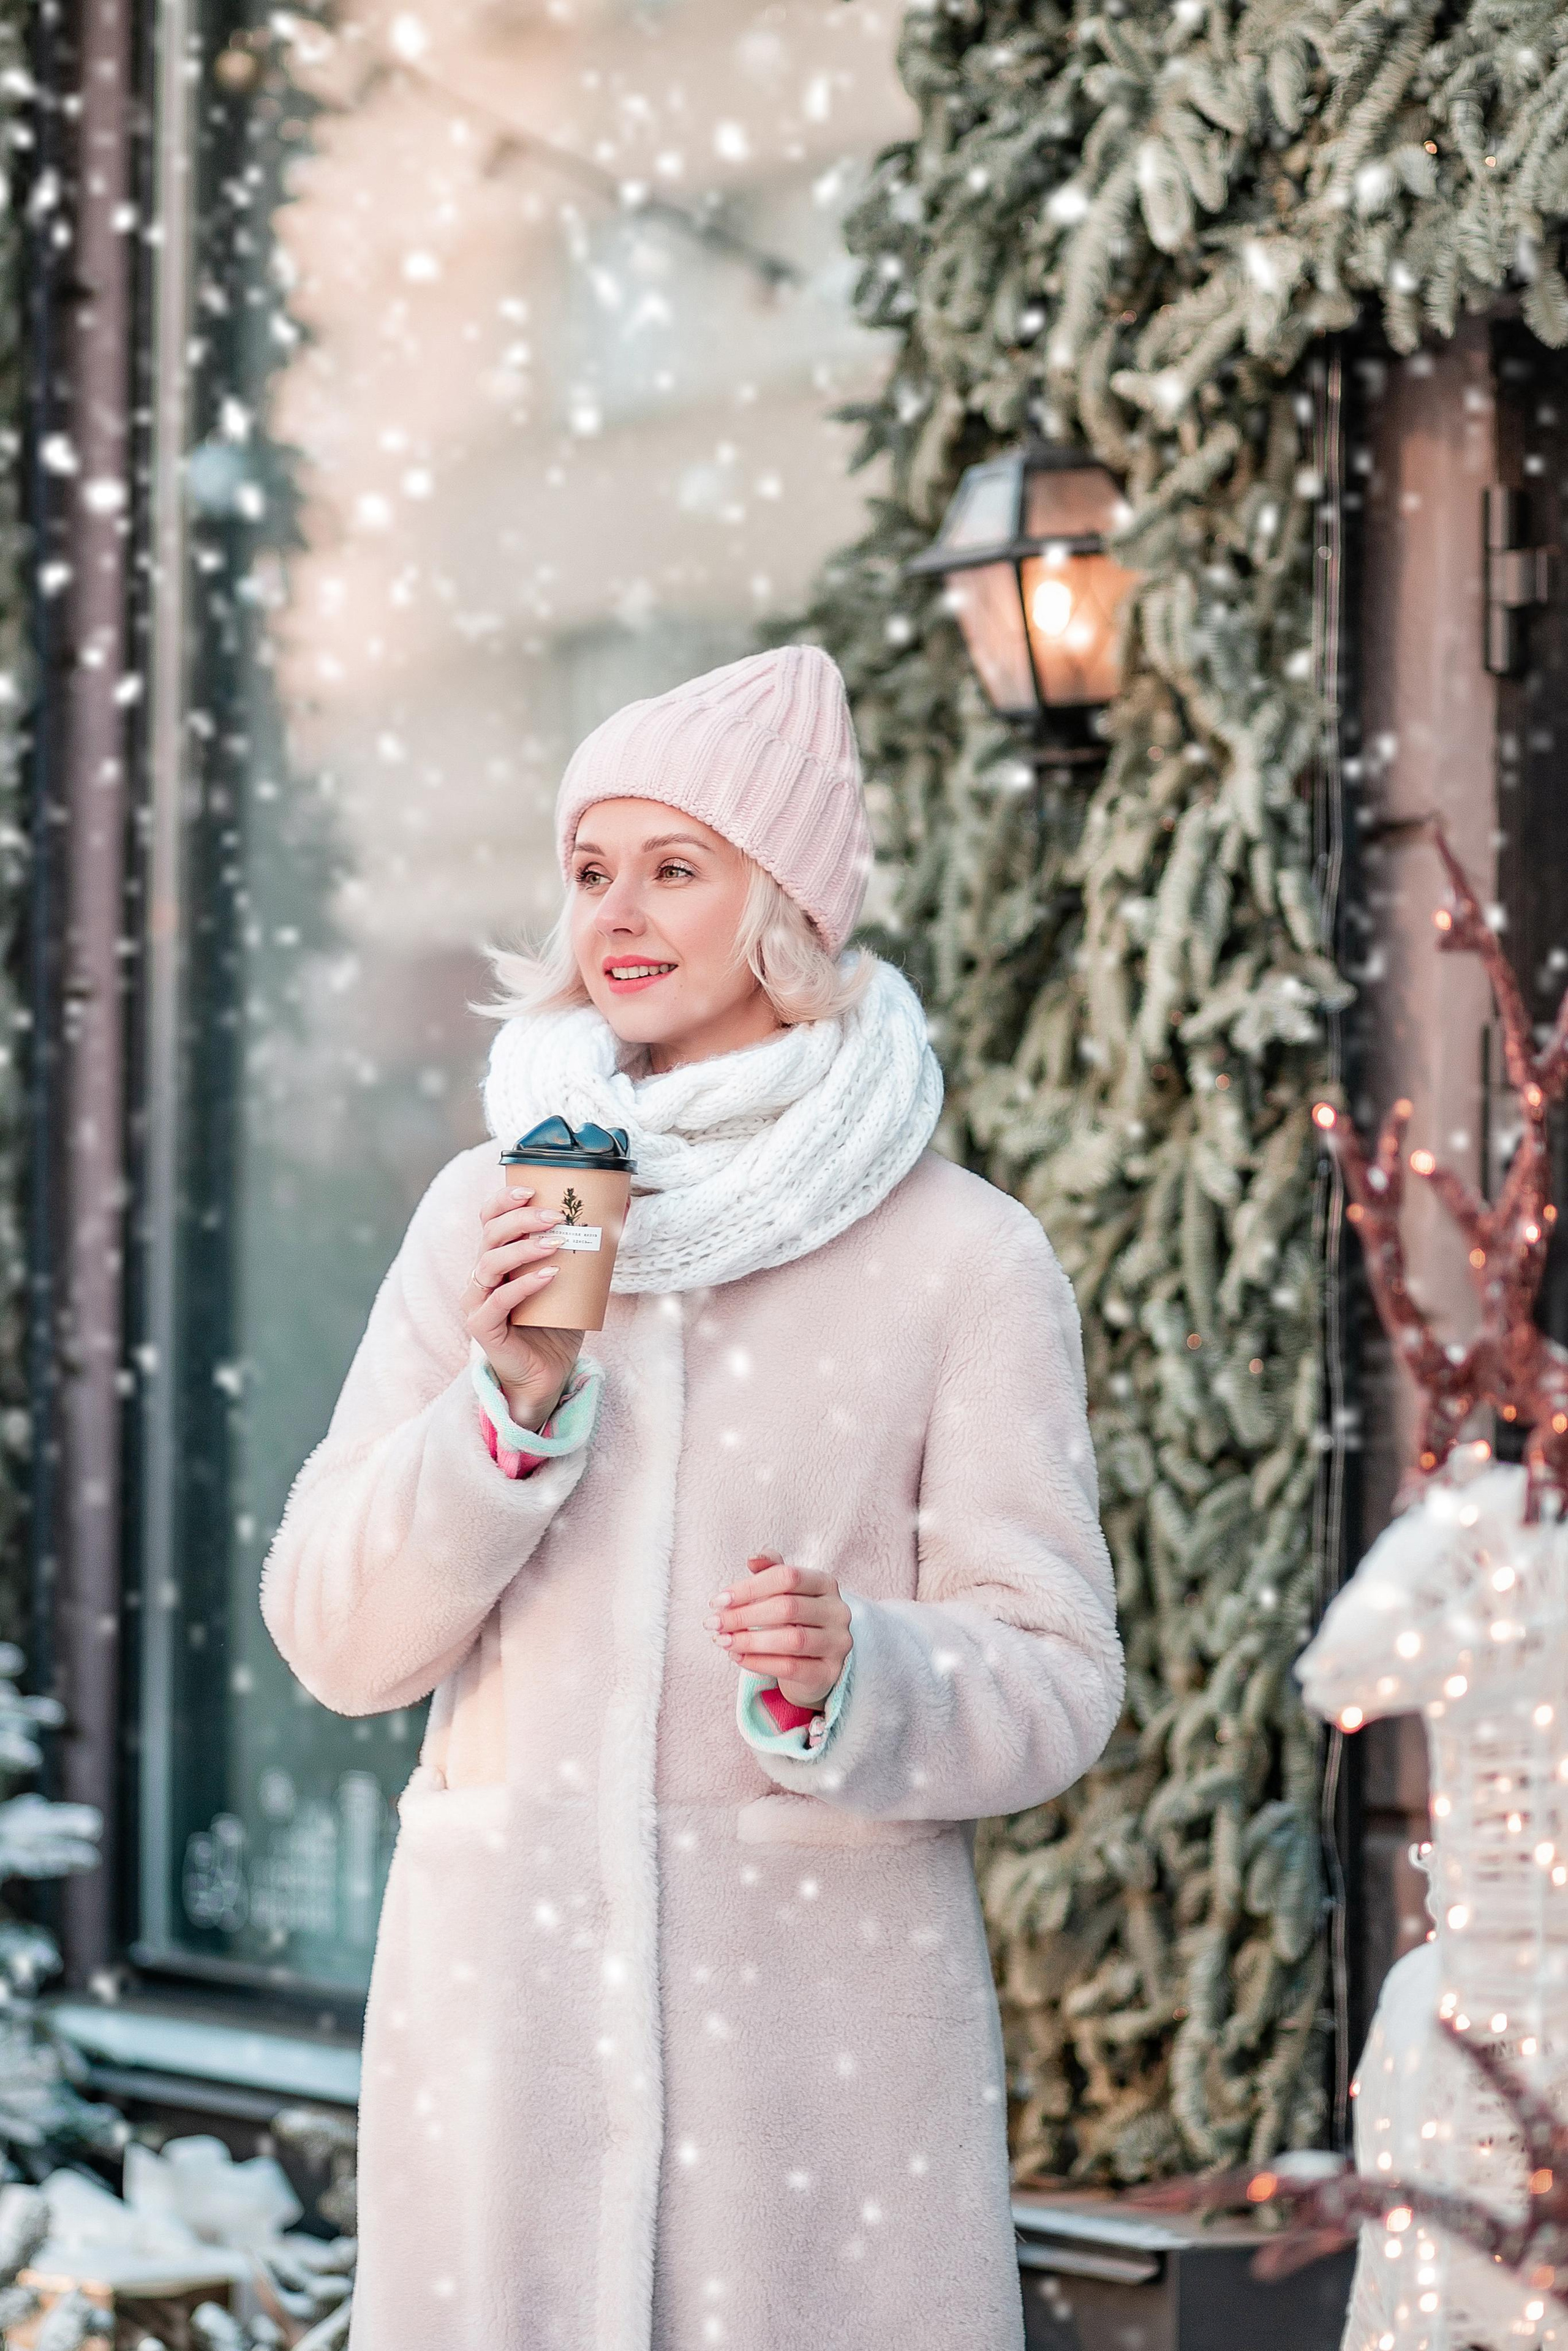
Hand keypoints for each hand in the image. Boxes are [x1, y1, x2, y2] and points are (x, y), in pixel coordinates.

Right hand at [462, 1185, 583, 1429]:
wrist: (547, 1374)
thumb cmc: (558, 1325)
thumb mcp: (576, 1282)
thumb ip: (588, 1251)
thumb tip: (622, 1213)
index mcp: (498, 1257)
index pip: (490, 1218)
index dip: (504, 1199)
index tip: (533, 1188)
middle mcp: (482, 1275)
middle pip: (489, 1234)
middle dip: (521, 1218)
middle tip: (557, 1216)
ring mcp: (478, 1301)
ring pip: (489, 1263)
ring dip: (524, 1248)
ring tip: (557, 1243)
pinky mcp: (483, 1327)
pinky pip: (499, 1300)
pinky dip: (524, 1285)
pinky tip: (549, 1276)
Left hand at [705, 1553, 851, 1709]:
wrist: (813, 1662)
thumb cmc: (793, 1620)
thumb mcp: (783, 1591)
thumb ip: (770, 1571)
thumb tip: (753, 1559)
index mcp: (825, 1583)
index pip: (787, 1576)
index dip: (749, 1587)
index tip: (718, 1601)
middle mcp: (837, 1611)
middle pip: (787, 1608)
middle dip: (743, 1616)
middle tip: (713, 1623)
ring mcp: (837, 1643)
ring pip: (791, 1640)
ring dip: (749, 1641)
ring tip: (724, 1641)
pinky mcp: (829, 1672)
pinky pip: (790, 1667)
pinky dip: (759, 1663)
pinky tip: (738, 1658)